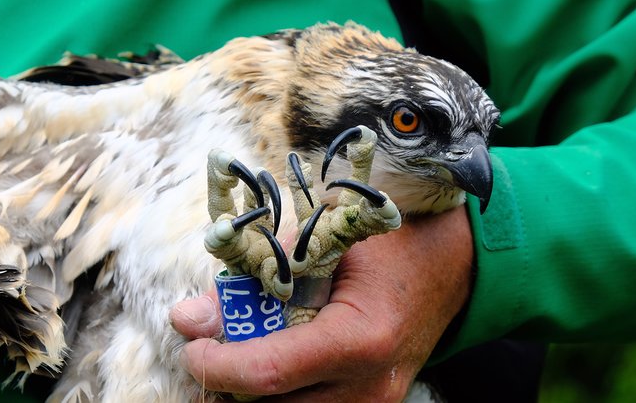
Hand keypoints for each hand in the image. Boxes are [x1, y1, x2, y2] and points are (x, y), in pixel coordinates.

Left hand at [170, 206, 474, 400]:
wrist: (448, 268)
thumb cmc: (385, 247)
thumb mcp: (316, 250)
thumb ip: (252, 284)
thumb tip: (187, 319)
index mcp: (360, 339)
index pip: (266, 374)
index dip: (216, 363)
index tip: (192, 344)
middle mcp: (370, 387)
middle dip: (226, 381)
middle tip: (211, 348)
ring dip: (249, 391)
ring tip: (239, 355)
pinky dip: (277, 395)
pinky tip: (268, 370)